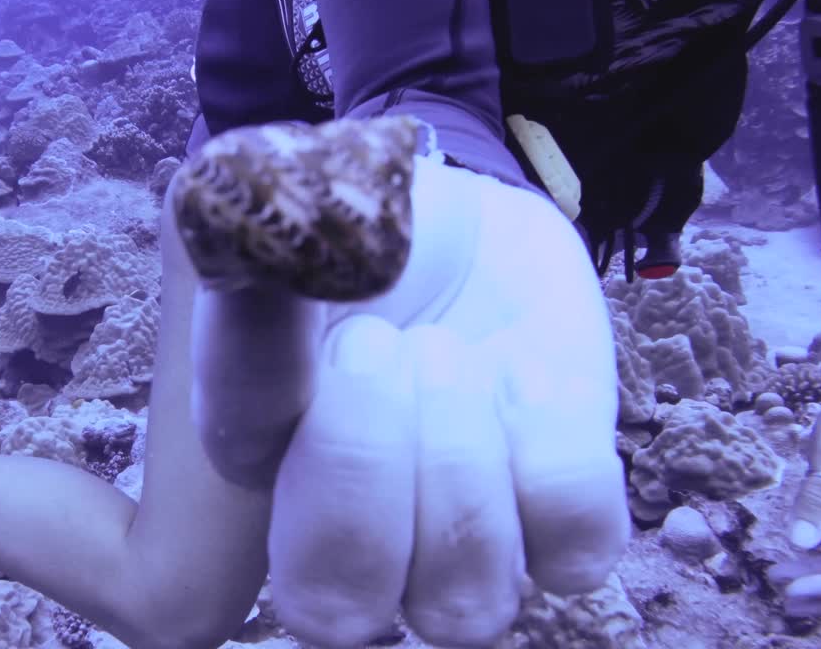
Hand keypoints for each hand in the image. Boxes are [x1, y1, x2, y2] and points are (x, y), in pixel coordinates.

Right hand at [193, 157, 630, 647]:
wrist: (432, 212)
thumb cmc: (332, 254)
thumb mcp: (267, 272)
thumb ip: (244, 344)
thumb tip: (263, 407)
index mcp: (273, 521)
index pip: (263, 595)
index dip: (319, 480)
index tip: (333, 352)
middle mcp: (367, 562)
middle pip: (349, 617)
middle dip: (365, 467)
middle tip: (380, 347)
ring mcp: (471, 548)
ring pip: (467, 602)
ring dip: (455, 456)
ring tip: (443, 350)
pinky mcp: (566, 514)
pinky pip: (576, 542)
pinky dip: (550, 445)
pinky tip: (518, 370)